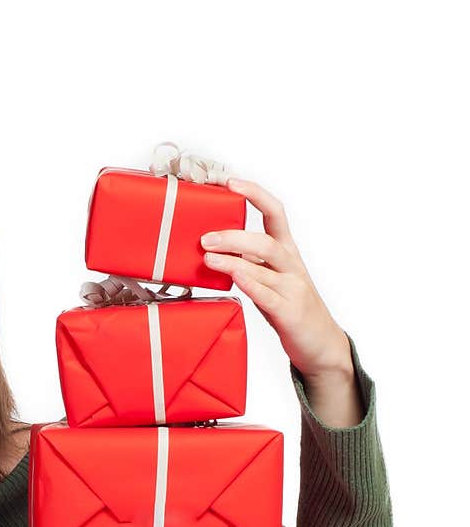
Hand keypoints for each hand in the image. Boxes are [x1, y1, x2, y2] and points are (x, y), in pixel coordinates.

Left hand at [200, 178, 352, 379]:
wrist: (320, 344)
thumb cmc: (289, 308)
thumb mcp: (270, 278)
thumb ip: (249, 260)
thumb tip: (215, 245)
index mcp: (287, 252)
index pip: (275, 212)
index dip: (254, 195)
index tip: (230, 183)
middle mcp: (292, 265)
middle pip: (266, 240)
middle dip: (233, 235)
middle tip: (205, 237)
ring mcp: (292, 288)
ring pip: (264, 265)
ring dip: (232, 258)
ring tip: (207, 257)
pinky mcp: (289, 312)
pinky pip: (267, 294)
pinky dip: (250, 283)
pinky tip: (234, 276)